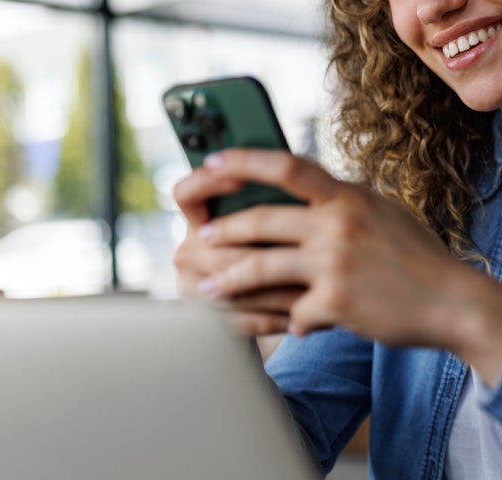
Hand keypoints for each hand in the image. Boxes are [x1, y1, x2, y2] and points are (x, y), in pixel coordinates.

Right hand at [172, 158, 305, 334]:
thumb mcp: (282, 218)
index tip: (239, 180)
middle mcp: (190, 250)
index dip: (207, 183)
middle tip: (305, 250)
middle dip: (263, 251)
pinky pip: (239, 320)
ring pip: (231, 286)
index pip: (187, 193)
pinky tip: (301, 318)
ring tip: (315, 290)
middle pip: (218, 247)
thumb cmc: (287, 246)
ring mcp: (194, 286)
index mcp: (201, 217)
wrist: (276, 299)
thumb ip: (279, 200)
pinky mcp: (208, 321)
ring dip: (276, 291)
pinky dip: (273, 319)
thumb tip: (298, 179)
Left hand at [190, 149, 501, 383]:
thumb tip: (305, 189)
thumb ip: (343, 201)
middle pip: (262, 220)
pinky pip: (293, 313)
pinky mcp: (337, 302)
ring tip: (207, 287)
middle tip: (201, 238)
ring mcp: (336, 263)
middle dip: (223, 230)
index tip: (212, 162)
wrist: (454, 301)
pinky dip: (290, 321)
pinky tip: (291, 326)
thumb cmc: (418, 258)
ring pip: (261, 267)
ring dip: (227, 279)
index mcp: (349, 197)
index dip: (243, 162)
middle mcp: (340, 224)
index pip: (287, 166)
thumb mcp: (383, 212)